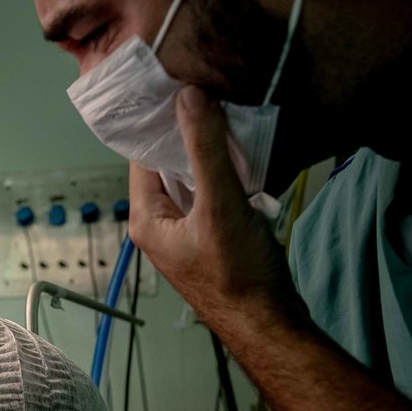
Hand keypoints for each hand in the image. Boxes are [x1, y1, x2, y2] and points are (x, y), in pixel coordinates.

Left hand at [128, 85, 299, 332]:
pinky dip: (226, 173)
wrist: (270, 324)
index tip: (178, 85)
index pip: (142, 156)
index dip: (159, 123)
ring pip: (192, 178)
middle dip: (187, 133)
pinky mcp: (212, 237)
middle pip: (167, 165)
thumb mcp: (221, 206)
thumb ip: (205, 151)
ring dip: (209, 152)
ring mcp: (186, 232)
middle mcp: (159, 225)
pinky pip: (212, 193)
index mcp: (146, 219)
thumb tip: (188, 98)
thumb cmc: (239, 275)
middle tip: (210, 92)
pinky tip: (246, 154)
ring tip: (230, 113)